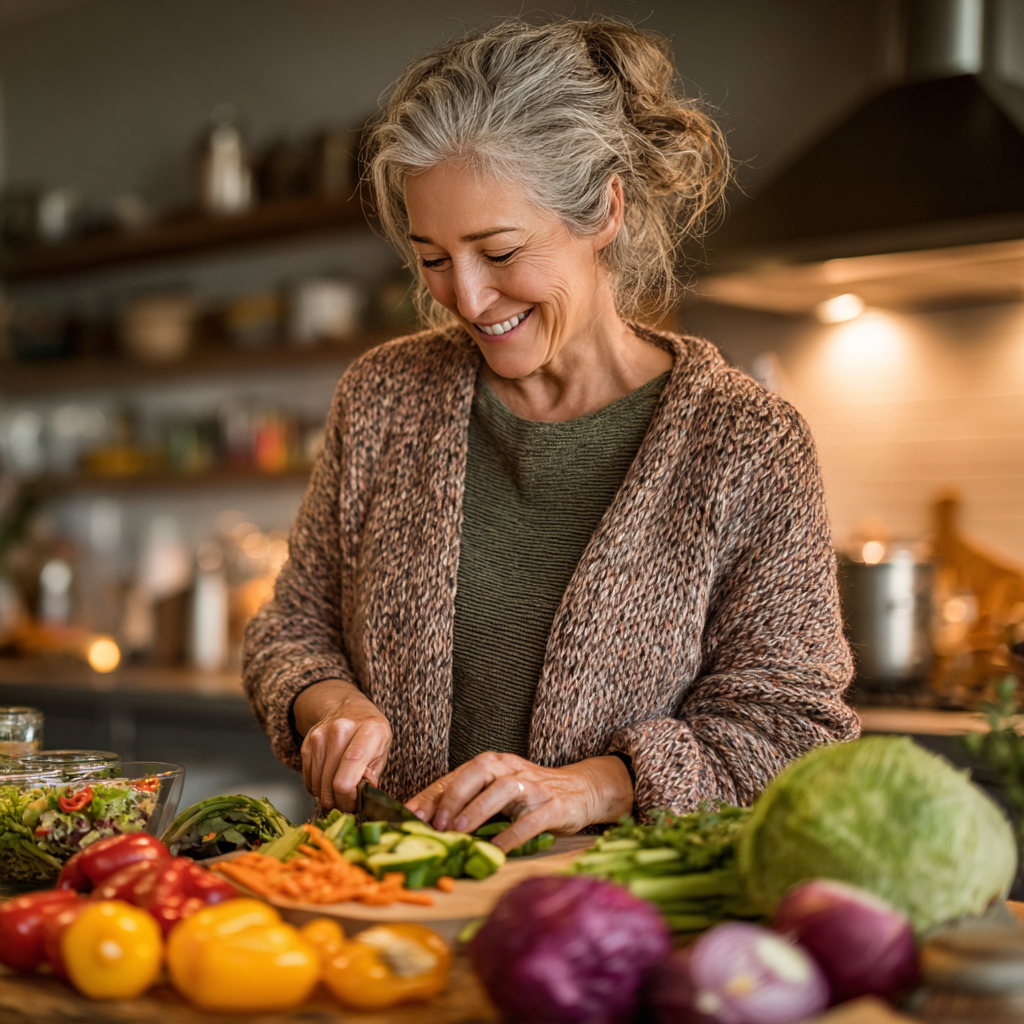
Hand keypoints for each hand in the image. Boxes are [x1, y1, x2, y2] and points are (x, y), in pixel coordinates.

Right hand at [293, 679, 391, 811]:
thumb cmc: (369, 730)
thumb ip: (375, 772)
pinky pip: (308, 779)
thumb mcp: (383, 745)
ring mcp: (320, 736)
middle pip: (332, 782)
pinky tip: (329, 784)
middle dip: (340, 803)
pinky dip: (318, 789)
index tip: (355, 806)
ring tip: (340, 795)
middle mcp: (341, 730)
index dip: (350, 796)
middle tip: (348, 806)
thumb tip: (364, 795)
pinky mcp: (306, 745)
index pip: (352, 767)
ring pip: (318, 785)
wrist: (345, 706)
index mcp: (369, 729)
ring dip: (328, 798)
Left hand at [406, 752, 632, 853]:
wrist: (581, 791)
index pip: (458, 774)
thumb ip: (471, 801)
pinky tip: (496, 849)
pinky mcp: (554, 806)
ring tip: (459, 830)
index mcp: (495, 763)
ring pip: (503, 790)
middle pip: (479, 772)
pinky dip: (511, 834)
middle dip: (454, 796)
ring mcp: (534, 786)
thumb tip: (429, 824)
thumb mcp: (499, 792)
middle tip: (435, 823)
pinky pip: (530, 819)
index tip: (410, 814)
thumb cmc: (531, 795)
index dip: (433, 794)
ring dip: (478, 809)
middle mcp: (513, 769)